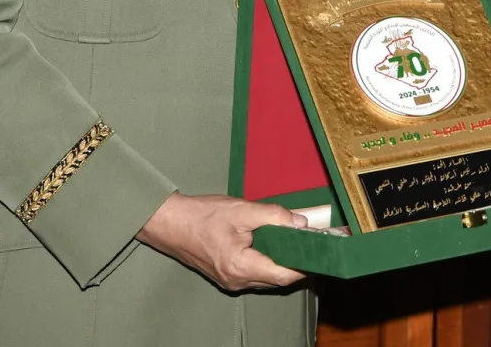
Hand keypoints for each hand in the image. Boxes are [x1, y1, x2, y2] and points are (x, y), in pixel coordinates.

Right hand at [137, 193, 307, 290]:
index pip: (284, 275)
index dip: (306, 265)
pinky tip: (274, 246)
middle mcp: (237, 280)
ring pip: (267, 278)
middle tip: (314, 244)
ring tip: (298, 242)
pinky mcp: (226, 276)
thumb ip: (274, 216)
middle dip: (297, 263)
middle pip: (277, 279)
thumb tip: (301, 224)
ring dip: (282, 263)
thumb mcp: (242, 210)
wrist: (169, 223)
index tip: (321, 251)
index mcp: (240, 266)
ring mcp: (230, 281)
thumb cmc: (201, 215)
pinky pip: (255, 274)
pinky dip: (268, 262)